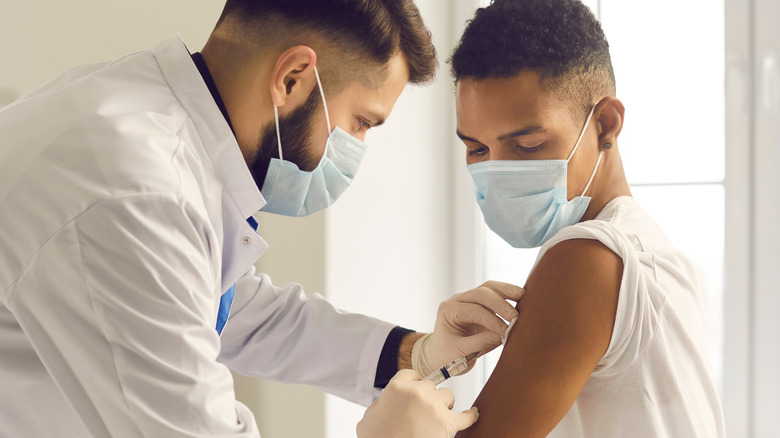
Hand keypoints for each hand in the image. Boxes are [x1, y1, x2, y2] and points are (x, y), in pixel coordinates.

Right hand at [356, 370, 478, 437]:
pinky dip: (470, 416)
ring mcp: (433, 407)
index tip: (416, 391)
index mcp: (397, 387)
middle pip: (430, 386)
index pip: (412, 374)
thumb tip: (385, 404)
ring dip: (443, 406)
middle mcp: (417, 392)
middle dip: (428, 398)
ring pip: (447, 397)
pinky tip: (472, 414)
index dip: (415, 384)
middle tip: (421, 413)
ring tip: (435, 419)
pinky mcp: (447, 424)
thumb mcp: (368, 418)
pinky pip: (466, 417)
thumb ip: (379, 405)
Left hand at [415, 281, 525, 375]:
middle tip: (516, 317)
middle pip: (481, 293)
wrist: (441, 355)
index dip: (492, 321)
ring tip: (523, 296)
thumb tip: (506, 334)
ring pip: (489, 287)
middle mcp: (458, 300)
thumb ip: (482, 342)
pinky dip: (507, 294)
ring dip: (507, 291)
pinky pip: (495, 293)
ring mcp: (469, 299)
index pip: (474, 311)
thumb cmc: (446, 356)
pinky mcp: (480, 303)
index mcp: (448, 310)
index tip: (506, 332)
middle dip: (500, 304)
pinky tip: (521, 298)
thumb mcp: (461, 353)